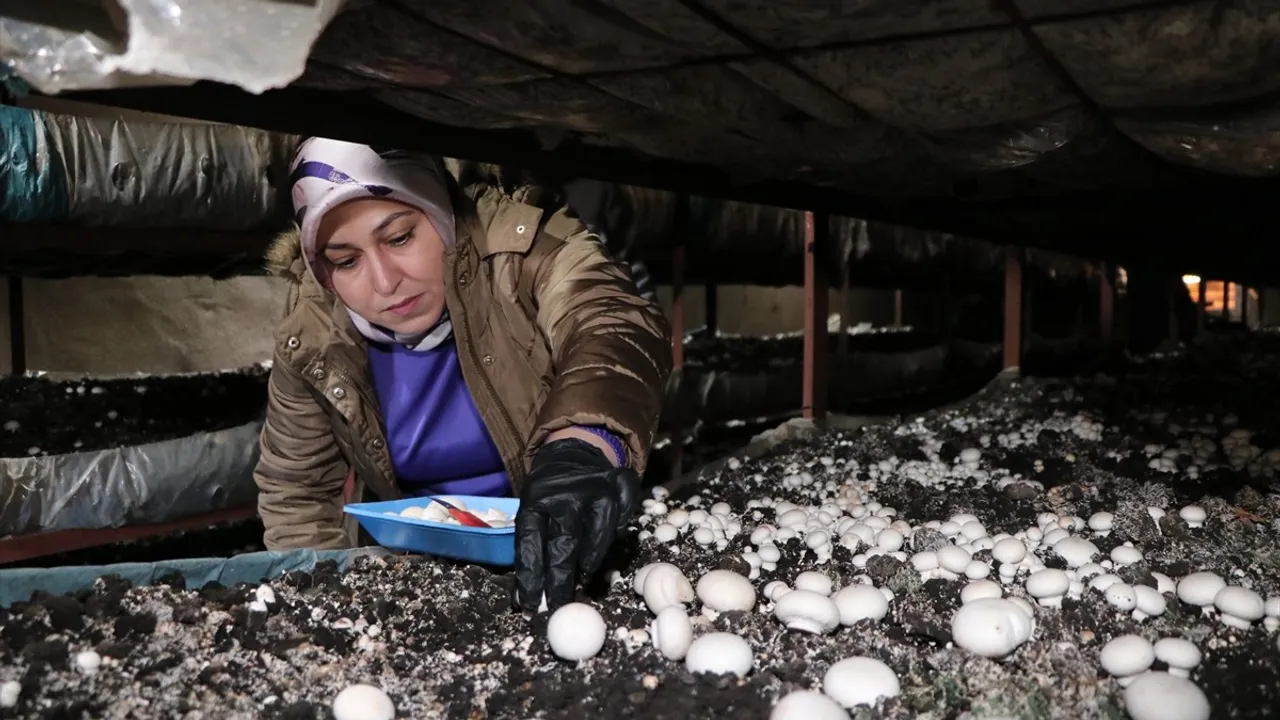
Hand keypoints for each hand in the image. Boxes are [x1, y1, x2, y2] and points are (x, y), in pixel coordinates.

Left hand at [513, 438, 640, 611]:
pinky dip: (617, 535)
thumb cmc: (549, 496)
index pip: (530, 544)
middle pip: (563, 545)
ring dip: (588, 562)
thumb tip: (524, 601)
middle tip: (558, 606)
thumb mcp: (532, 512)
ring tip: (582, 579)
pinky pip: (622, 519)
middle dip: (559, 581)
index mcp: (535, 500)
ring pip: (597, 535)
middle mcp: (566, 494)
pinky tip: (607, 545)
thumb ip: (531, 552)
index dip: (530, 577)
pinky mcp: (622, 485)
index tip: (530, 605)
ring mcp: (597, 489)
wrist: (574, 454)